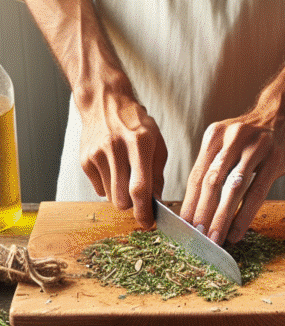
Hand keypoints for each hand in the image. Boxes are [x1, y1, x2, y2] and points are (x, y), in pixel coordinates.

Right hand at [79, 90, 166, 228]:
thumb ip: (158, 175)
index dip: (144, 211)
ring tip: (127, 177)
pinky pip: (99, 189)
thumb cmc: (136, 124)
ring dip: (121, 196)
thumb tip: (157, 203)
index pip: (139, 188)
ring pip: (110, 197)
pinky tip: (114, 169)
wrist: (104, 102)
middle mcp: (115, 149)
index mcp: (139, 144)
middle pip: (121, 199)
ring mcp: (97, 155)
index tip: (148, 223)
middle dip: (133, 207)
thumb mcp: (157, 144)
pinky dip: (109, 187)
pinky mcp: (85, 160)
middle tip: (140, 200)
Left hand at [179, 103, 284, 245]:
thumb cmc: (254, 136)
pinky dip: (245, 215)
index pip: (197, 175)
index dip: (189, 203)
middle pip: (212, 182)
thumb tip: (197, 204)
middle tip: (196, 236)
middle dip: (201, 213)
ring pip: (233, 189)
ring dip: (221, 217)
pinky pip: (257, 192)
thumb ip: (214, 166)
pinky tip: (237, 231)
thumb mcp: (228, 142)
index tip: (183, 226)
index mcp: (214, 136)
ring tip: (214, 238)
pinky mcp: (275, 159)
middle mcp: (232, 139)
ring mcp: (256, 148)